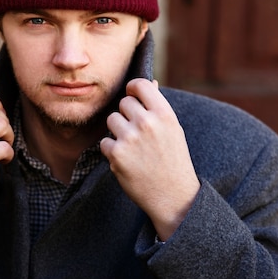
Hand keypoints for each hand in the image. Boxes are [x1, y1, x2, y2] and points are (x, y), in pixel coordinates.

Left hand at [100, 79, 199, 239]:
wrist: (173, 196)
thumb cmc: (173, 160)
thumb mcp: (173, 129)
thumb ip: (158, 107)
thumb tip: (149, 83)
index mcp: (164, 114)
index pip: (140, 85)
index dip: (133, 89)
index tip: (132, 96)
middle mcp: (147, 123)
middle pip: (123, 103)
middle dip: (127, 116)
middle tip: (138, 134)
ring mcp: (130, 138)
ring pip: (111, 120)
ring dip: (117, 132)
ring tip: (133, 147)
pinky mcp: (116, 154)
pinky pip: (104, 142)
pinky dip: (112, 151)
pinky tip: (127, 161)